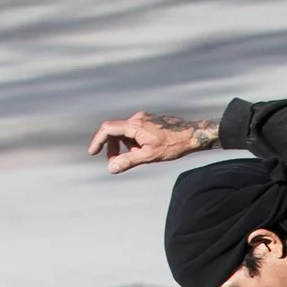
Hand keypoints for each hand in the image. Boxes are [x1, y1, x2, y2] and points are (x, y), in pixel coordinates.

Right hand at [88, 110, 218, 171]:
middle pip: (115, 130)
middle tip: (114, 162)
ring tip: (134, 158)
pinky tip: (144, 151)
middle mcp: (137, 118)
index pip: (108, 129)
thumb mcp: (149, 156)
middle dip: (112, 147)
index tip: (92, 152)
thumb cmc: (173, 145)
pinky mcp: (150, 121)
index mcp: (134, 125)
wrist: (194, 135)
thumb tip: (111, 168)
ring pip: (126, 132)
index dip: (97, 140)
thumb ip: (128, 161)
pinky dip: (133, 142)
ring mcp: (144, 118)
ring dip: (124, 146)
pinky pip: (135, 131)